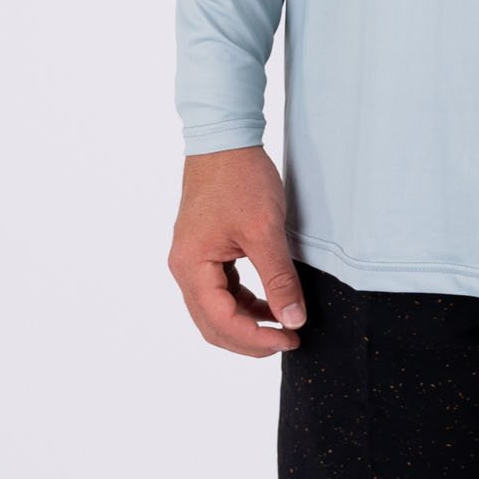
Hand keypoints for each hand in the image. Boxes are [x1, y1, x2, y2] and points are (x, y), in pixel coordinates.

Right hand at [168, 146, 307, 355]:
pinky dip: (243, 302)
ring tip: (282, 324)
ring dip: (247, 322)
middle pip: (212, 324)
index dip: (256, 339)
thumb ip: (279, 278)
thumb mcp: (265, 230)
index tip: (290, 339)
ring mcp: (192, 259)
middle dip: (249, 339)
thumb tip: (293, 320)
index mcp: (192, 266)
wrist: (224, 138)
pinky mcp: (203, 250)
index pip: (221, 322)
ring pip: (215, 310)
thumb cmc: (240, 178)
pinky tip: (268, 302)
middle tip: (288, 340)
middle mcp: (184, 268)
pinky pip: (220, 290)